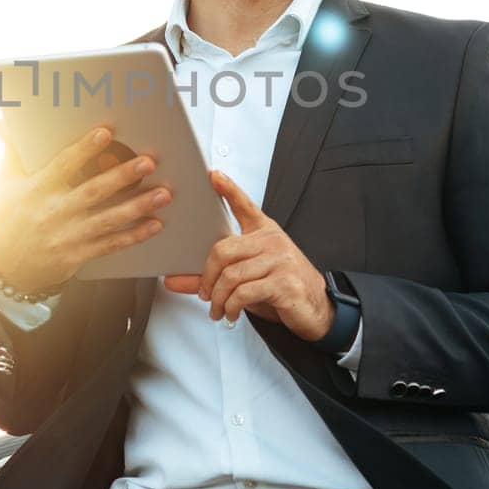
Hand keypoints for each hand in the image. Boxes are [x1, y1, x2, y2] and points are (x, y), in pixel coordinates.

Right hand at [0, 122, 171, 293]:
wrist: (8, 268)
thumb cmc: (10, 218)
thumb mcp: (6, 184)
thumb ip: (12, 152)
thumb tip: (0, 122)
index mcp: (36, 190)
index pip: (62, 166)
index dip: (83, 150)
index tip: (105, 133)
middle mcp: (54, 213)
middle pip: (92, 193)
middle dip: (122, 177)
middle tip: (148, 162)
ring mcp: (68, 236)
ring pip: (107, 220)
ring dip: (137, 207)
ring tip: (163, 193)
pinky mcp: (79, 255)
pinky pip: (111, 245)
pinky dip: (134, 236)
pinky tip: (155, 225)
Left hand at [163, 170, 333, 341]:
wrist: (316, 307)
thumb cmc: (280, 286)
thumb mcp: (247, 277)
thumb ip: (210, 276)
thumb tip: (172, 280)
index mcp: (264, 232)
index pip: (245, 206)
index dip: (229, 189)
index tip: (213, 175)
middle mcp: (272, 242)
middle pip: (223, 250)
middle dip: (207, 278)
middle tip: (205, 295)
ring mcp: (280, 261)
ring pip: (232, 276)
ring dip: (219, 299)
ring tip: (218, 309)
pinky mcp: (284, 283)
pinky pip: (245, 293)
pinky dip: (232, 307)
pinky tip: (232, 313)